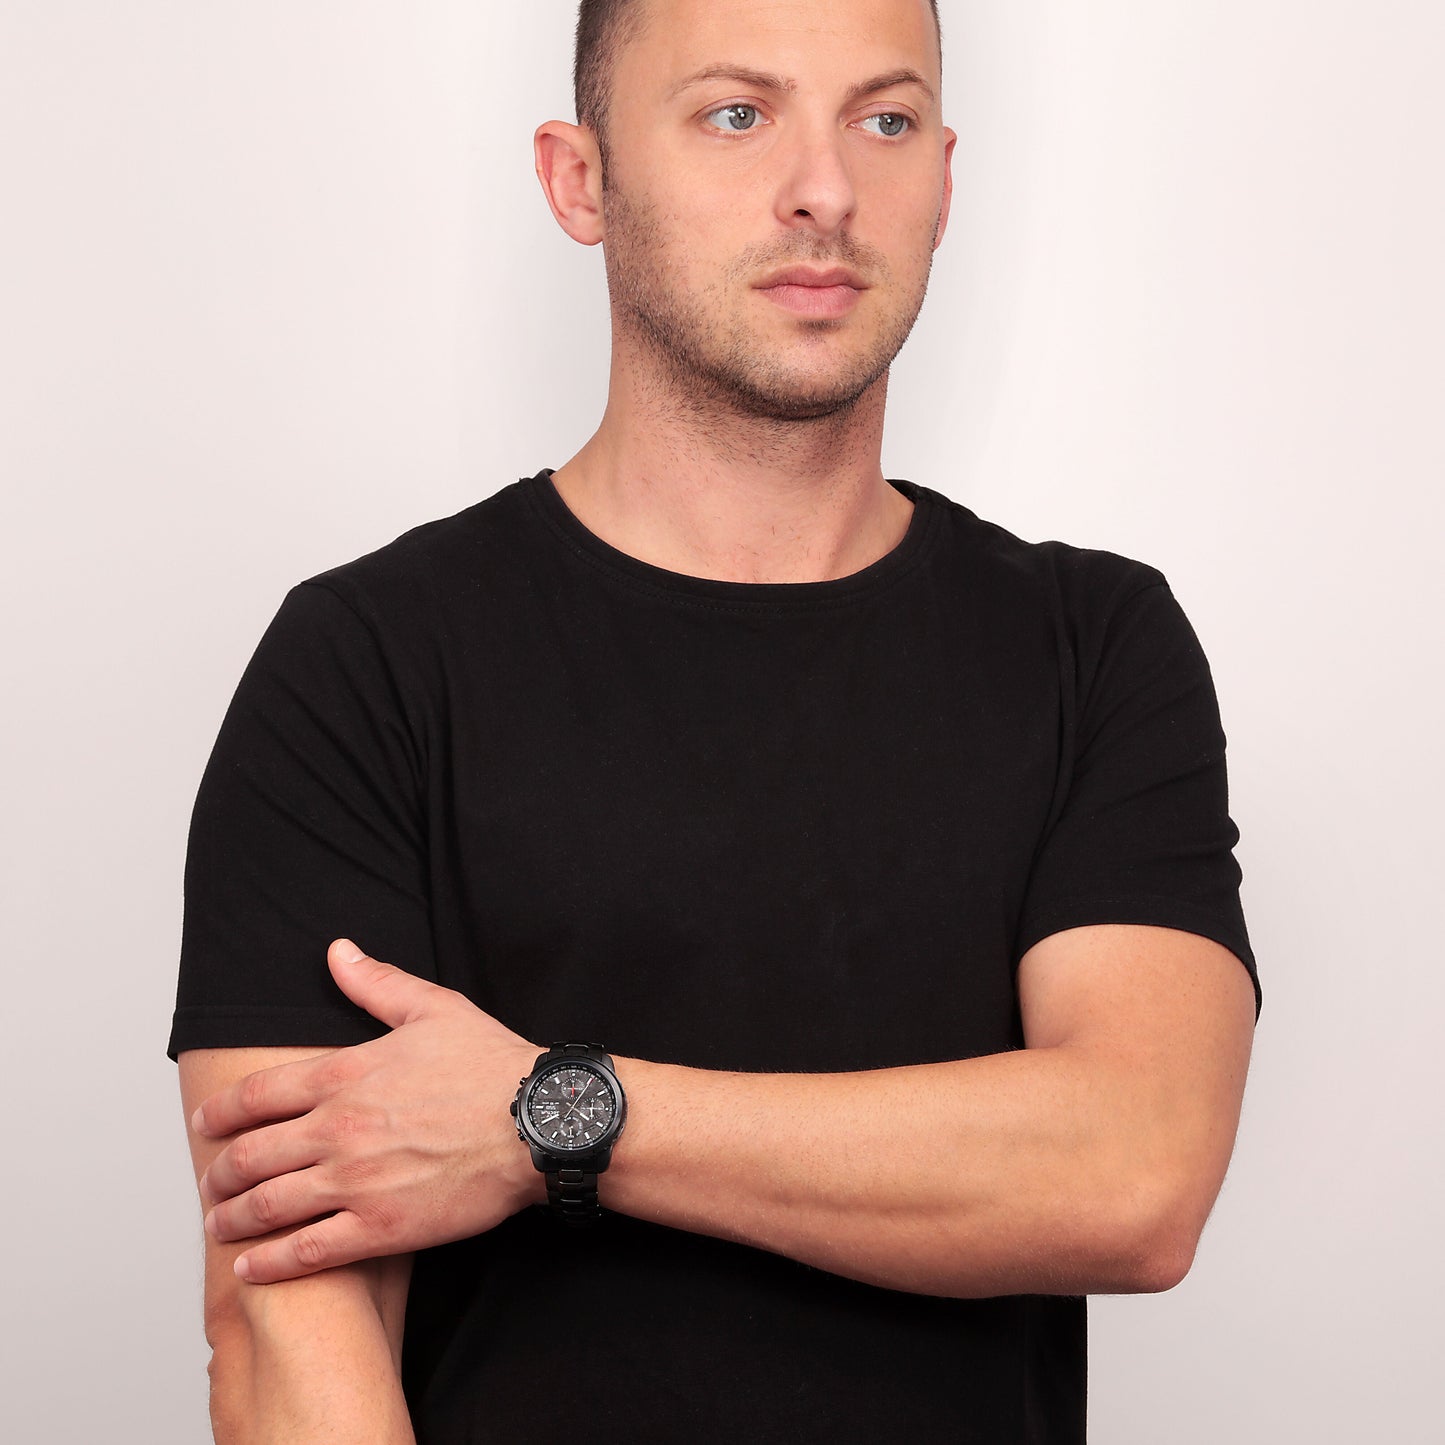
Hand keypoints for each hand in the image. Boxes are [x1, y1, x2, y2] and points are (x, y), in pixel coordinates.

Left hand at [193, 939, 543, 1282]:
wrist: (538, 1123)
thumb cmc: (491, 1065)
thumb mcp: (433, 1009)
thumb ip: (376, 983)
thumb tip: (337, 953)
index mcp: (346, 1075)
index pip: (257, 1095)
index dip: (220, 1113)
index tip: (205, 1125)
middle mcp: (338, 1129)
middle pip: (250, 1156)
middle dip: (218, 1172)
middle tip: (209, 1182)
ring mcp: (355, 1182)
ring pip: (267, 1206)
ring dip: (232, 1218)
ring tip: (220, 1225)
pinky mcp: (380, 1227)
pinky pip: (306, 1251)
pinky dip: (268, 1262)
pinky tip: (250, 1266)